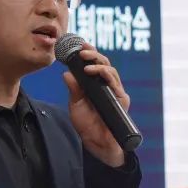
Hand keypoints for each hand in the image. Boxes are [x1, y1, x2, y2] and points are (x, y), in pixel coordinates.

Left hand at [62, 43, 128, 166]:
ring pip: (110, 70)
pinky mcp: (121, 100)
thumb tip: (66, 73)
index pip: (94, 64)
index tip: (79, 44)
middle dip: (93, 53)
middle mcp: (107, 86)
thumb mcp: (76, 105)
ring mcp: (115, 92)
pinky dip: (106, 75)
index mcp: (95, 85)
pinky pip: (115, 83)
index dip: (88, 53)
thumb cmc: (87, 125)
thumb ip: (73, 89)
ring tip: (85, 64)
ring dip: (98, 63)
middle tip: (81, 49)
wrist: (97, 143)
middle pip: (104, 63)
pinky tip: (96, 72)